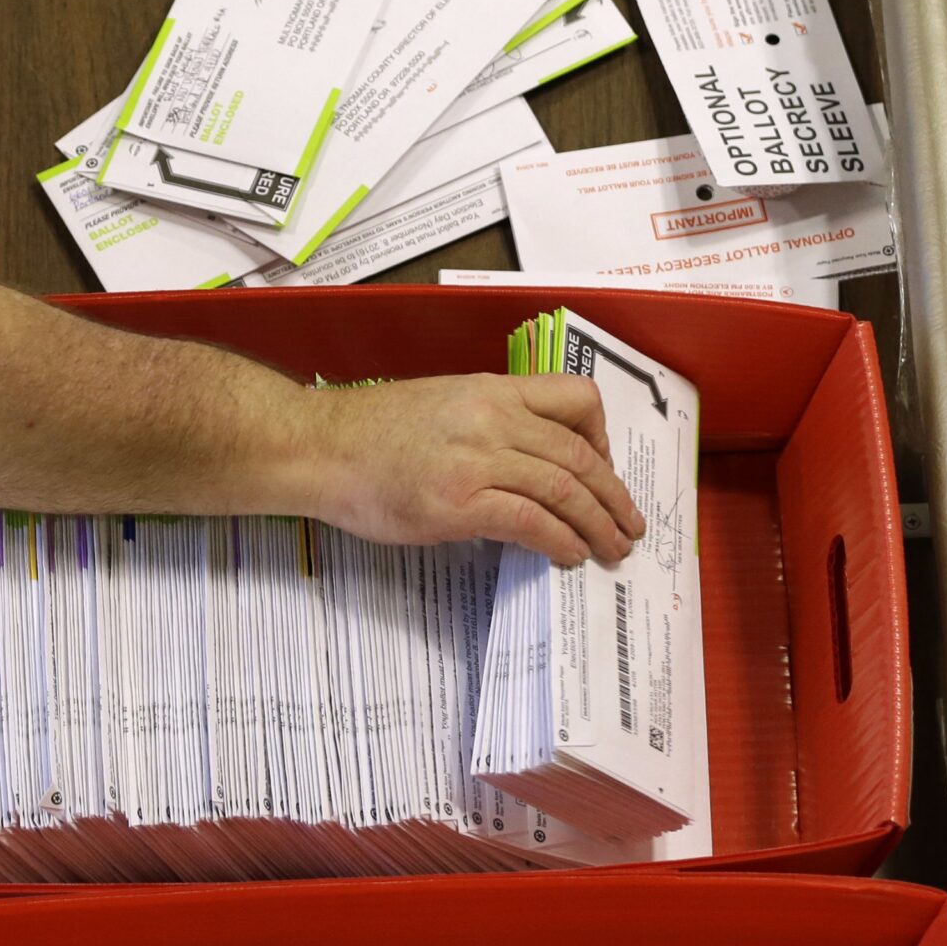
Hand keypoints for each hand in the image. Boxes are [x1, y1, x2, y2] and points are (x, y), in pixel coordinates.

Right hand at [299, 372, 646, 565]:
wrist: (316, 447)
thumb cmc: (366, 432)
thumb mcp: (439, 404)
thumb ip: (487, 425)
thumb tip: (527, 467)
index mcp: (489, 390)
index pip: (575, 399)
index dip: (604, 438)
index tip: (604, 469)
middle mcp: (491, 418)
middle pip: (579, 456)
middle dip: (615, 498)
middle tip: (630, 526)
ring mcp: (476, 460)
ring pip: (565, 491)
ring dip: (599, 526)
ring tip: (611, 550)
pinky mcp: (459, 502)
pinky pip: (532, 522)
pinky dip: (560, 541)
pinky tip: (568, 556)